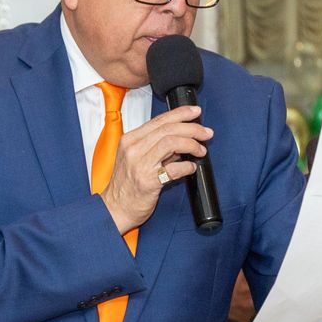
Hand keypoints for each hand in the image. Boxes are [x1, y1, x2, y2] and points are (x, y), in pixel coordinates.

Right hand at [101, 105, 211, 233]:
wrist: (115, 209)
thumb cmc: (126, 186)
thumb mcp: (136, 159)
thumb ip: (156, 147)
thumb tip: (182, 139)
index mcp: (130, 140)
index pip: (159, 120)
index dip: (181, 114)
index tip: (195, 112)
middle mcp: (133, 149)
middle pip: (168, 129)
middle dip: (192, 128)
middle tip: (206, 133)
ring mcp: (140, 165)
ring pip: (171, 142)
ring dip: (191, 144)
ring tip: (201, 150)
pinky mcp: (148, 182)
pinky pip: (174, 169)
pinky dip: (187, 166)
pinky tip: (191, 167)